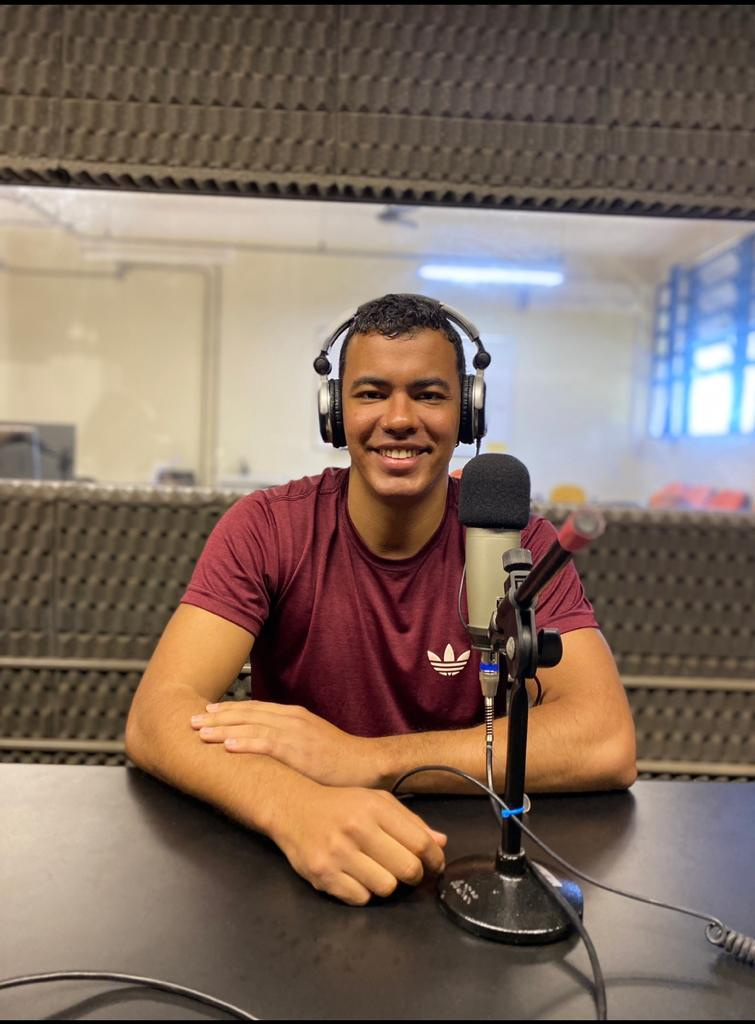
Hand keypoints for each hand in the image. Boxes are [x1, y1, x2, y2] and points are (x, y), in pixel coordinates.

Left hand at [191, 700, 379, 787]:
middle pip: (247, 714)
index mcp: (293, 716)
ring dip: (223, 728)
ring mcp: (295, 734)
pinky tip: (227, 746)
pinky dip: (246, 743)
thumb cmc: (339, 758)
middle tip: (192, 720)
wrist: (365, 763)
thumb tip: (265, 748)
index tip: (208, 712)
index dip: (229, 710)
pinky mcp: (299, 751)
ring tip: (200, 732)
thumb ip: (288, 740)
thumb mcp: (311, 741)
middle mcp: (291, 719)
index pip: (255, 709)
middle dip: (218, 717)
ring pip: (252, 726)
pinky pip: (267, 744)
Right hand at [270, 780, 446, 904]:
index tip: (435, 864)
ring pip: (386, 888)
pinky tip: (356, 876)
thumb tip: (440, 842)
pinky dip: (363, 892)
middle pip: (407, 869)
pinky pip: (360, 898)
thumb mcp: (376, 801)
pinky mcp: (322, 876)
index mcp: (374, 808)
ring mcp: (337, 854)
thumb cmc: (340, 805)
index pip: (419, 842)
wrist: (292, 808)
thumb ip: (409, 821)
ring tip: (378, 870)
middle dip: (415, 875)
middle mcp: (356, 829)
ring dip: (387, 883)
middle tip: (409, 871)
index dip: (435, 858)